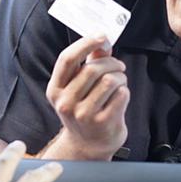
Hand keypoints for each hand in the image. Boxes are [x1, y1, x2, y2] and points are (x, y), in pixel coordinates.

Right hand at [42, 35, 128, 159]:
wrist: (87, 146)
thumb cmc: (84, 111)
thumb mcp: (77, 88)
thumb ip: (88, 63)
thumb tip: (101, 43)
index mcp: (55, 89)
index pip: (68, 59)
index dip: (86, 43)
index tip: (101, 36)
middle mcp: (65, 102)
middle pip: (93, 69)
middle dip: (111, 63)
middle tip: (118, 66)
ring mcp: (83, 114)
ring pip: (109, 80)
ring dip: (120, 77)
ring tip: (119, 82)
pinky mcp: (102, 123)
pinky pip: (120, 95)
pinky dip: (124, 91)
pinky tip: (119, 97)